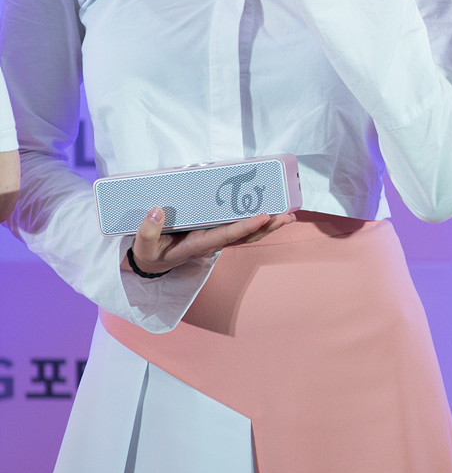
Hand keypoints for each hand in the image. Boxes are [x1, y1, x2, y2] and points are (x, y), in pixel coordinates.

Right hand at [123, 206, 295, 276]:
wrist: (153, 262)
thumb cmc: (150, 254)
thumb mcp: (143, 247)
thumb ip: (147, 232)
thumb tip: (157, 210)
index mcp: (197, 246)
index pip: (226, 236)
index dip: (245, 227)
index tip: (263, 216)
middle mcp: (212, 243)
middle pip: (245, 236)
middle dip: (267, 227)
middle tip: (287, 215)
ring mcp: (216, 238)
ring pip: (247, 233)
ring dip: (268, 225)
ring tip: (289, 214)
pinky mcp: (216, 232)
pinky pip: (240, 228)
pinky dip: (257, 222)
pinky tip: (271, 211)